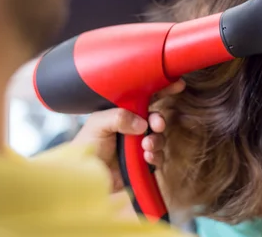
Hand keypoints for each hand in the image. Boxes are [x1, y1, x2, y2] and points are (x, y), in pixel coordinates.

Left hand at [70, 80, 184, 191]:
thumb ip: (118, 117)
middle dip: (159, 121)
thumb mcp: (98, 124)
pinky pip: (158, 157)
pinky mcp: (142, 162)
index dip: (162, 90)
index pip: (145, 97)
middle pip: (155, 119)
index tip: (177, 85)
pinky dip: (155, 156)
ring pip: (159, 138)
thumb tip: (142, 123)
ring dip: (156, 141)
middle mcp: (133, 127)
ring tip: (146, 146)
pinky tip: (147, 157)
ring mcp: (138, 145)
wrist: (84, 176)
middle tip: (157, 125)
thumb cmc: (86, 145)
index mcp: (123, 112)